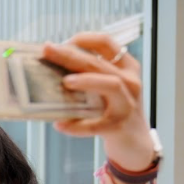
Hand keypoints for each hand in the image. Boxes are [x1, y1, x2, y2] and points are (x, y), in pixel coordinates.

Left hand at [43, 33, 155, 169]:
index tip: (62, 41)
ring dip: (87, 81)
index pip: (107, 44)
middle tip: (48, 50)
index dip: (84, 39)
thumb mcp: (107, 90)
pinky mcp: (119, 127)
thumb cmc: (114, 113)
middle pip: (100, 63)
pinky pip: (96, 125)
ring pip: (111, 85)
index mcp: (126, 68)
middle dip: (72, 55)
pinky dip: (77, 126)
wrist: (135, 144)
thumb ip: (89, 78)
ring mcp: (127, 104)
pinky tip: (60, 125)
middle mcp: (130, 82)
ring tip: (65, 82)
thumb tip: (50, 70)